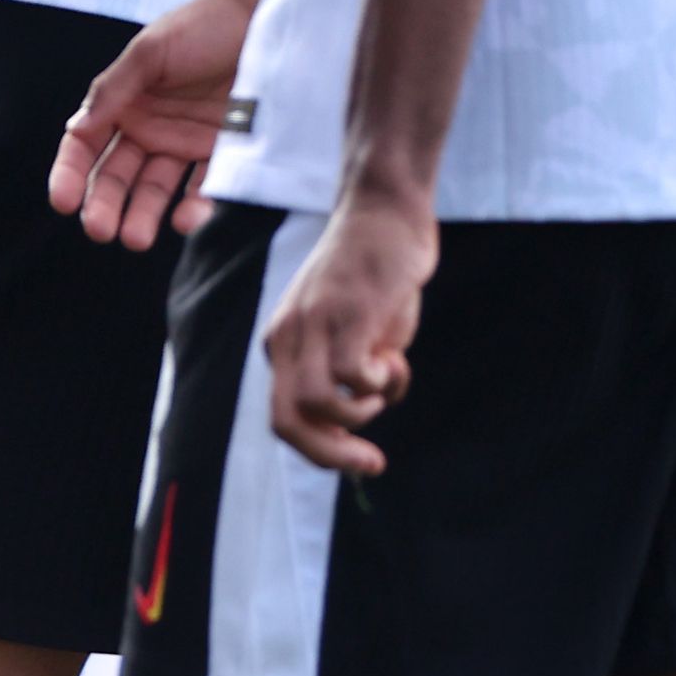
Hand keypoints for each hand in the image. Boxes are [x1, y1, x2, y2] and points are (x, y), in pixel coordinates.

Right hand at [52, 0, 258, 249]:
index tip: (63, 202)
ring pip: (155, 190)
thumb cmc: (204, 23)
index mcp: (123, 103)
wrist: (267, 16)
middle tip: (100, 231)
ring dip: (143, 215)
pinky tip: (185, 220)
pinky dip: (194, 206)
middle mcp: (150, 128)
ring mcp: (186, 143)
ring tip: (136, 238)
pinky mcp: (224, 153)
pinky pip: (205, 187)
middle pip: (117, 176)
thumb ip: (114, 89)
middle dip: (104, 205)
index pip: (85, 147)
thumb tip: (77, 128)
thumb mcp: (150, 50)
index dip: (70, 175)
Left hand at [261, 197, 436, 473]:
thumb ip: (353, 371)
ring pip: (315, 403)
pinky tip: (393, 360)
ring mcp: (314, 323)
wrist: (385, 212)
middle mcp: (288, 336)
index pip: (282, 416)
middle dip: (330, 455)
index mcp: (283, 343)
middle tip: (371, 464)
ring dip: (357, 415)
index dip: (319, 450)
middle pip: (287, 421)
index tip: (360, 462)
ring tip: (383, 388)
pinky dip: (376, 384)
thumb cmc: (377, 275)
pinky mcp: (348, 311)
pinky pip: (349, 374)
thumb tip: (369, 413)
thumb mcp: (357, 330)